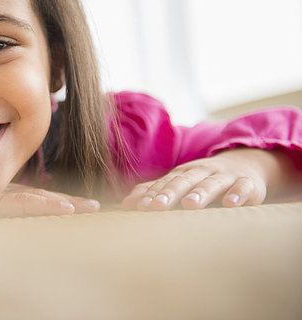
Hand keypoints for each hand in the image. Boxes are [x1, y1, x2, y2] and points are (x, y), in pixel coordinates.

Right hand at [0, 183, 100, 223]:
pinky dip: (43, 206)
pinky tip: (64, 208)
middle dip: (70, 203)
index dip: (55, 202)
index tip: (77, 207)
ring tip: (90, 208)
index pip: (31, 200)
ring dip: (66, 204)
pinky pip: (20, 206)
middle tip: (96, 207)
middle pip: (41, 200)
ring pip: (37, 201)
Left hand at [121, 148, 284, 210]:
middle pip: (184, 182)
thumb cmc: (202, 179)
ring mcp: (224, 177)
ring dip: (200, 193)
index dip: (153, 195)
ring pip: (211, 184)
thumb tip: (125, 204)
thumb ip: (153, 192)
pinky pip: (243, 188)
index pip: (165, 184)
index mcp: (182, 173)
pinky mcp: (247, 184)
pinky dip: (238, 195)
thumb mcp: (179, 182)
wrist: (244, 165)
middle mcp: (201, 172)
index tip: (140, 208)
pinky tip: (231, 204)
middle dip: (170, 193)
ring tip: (190, 204)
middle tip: (157, 206)